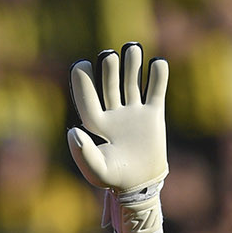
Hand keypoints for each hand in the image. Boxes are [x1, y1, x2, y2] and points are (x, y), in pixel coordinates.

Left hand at [67, 45, 167, 196]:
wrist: (141, 184)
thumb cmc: (115, 179)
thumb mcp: (97, 171)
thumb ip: (83, 154)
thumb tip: (73, 131)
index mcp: (97, 124)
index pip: (88, 98)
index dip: (82, 82)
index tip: (81, 64)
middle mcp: (114, 114)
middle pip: (110, 85)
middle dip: (110, 69)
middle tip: (110, 55)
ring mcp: (134, 112)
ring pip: (132, 83)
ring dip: (132, 66)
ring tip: (132, 48)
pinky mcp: (153, 114)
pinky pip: (156, 91)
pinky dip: (158, 77)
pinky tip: (158, 63)